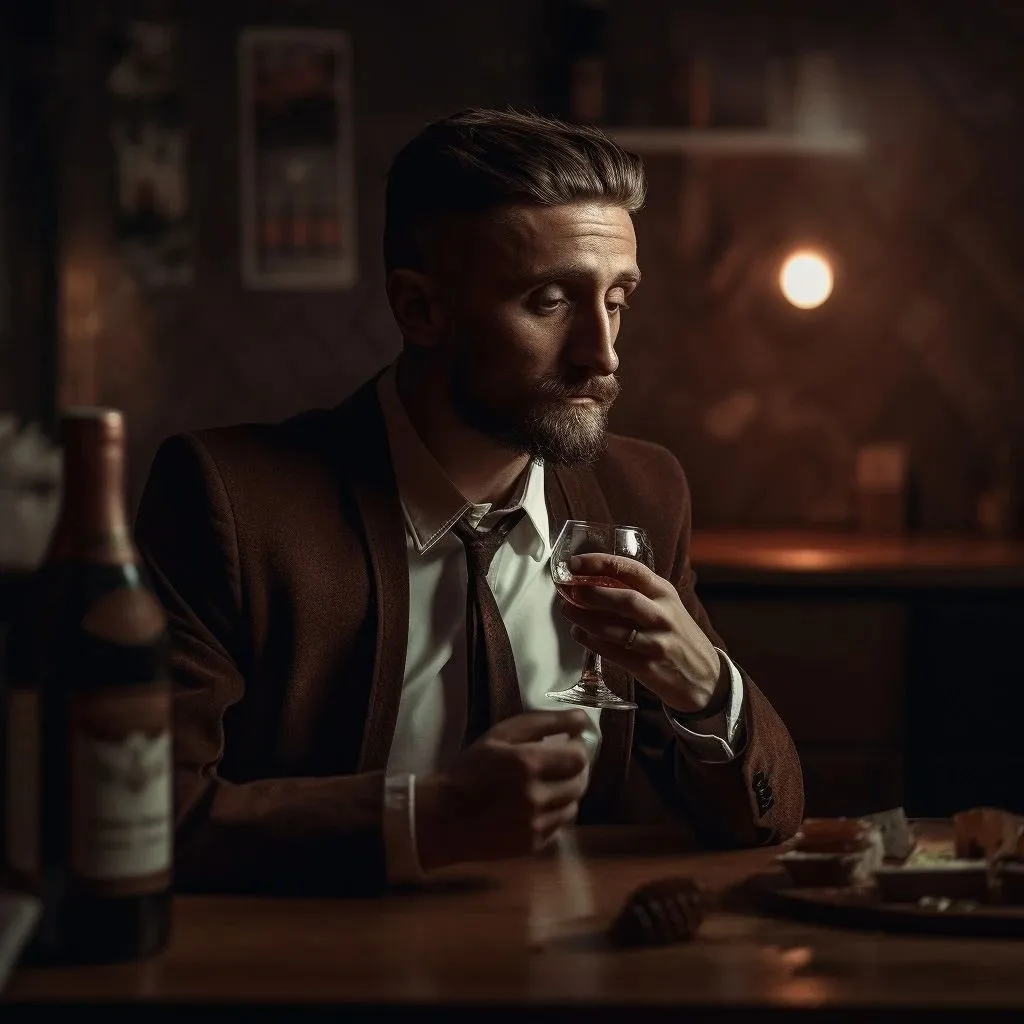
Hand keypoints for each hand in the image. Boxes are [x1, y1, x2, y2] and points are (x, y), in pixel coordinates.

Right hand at [415, 710, 591, 870]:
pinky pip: (560, 825)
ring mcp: (536, 825)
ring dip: (567, 792)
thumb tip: (581, 719)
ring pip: (574, 805)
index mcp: (527, 764)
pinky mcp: (533, 845)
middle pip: (581, 782)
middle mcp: (536, 796)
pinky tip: (537, 805)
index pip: (579, 757)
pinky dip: (555, 813)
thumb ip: (543, 723)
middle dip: (574, 770)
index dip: (578, 748)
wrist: (442, 818)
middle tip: (559, 764)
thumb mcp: (500, 734)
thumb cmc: (470, 769)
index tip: (568, 744)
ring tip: (548, 785)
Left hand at [560, 553, 724, 713]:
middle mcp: (663, 615)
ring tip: (567, 611)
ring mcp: (656, 642)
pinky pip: (613, 652)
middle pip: (624, 599)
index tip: (575, 563)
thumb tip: (591, 580)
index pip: (631, 569)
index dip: (599, 563)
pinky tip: (579, 634)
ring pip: (614, 628)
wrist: (705, 677)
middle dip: (591, 593)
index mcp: (664, 592)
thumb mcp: (665, 606)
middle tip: (568, 590)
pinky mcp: (648, 666)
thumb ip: (637, 592)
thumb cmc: (676, 636)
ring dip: (585, 618)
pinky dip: (591, 642)